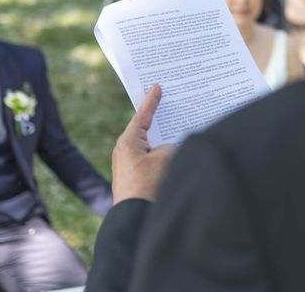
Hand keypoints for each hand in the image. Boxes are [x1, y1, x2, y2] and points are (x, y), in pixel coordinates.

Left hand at [112, 85, 175, 203]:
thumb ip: (171, 146)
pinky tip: (174, 158)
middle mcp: (124, 151)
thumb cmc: (148, 185)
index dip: (152, 100)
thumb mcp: (166, 158)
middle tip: (171, 105)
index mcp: (128, 141)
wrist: (134, 219)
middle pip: (146, 130)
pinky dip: (162, 157)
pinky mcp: (134, 179)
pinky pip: (150, 161)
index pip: (143, 115)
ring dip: (164, 143)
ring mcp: (128, 166)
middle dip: (160, 122)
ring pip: (150, 148)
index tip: (156, 86)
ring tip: (180, 133)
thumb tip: (170, 149)